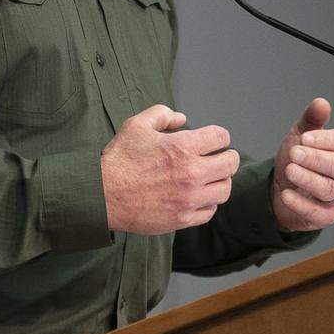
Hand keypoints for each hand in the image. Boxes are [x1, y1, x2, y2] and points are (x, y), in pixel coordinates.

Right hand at [101, 104, 240, 233]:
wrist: (103, 195)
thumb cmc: (119, 159)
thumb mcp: (135, 126)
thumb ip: (161, 115)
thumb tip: (182, 119)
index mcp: (182, 148)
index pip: (220, 137)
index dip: (219, 136)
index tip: (215, 139)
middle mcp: (191, 173)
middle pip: (230, 164)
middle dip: (227, 157)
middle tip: (219, 157)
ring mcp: (189, 198)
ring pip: (224, 189)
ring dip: (220, 180)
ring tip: (210, 177)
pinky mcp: (183, 218)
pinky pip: (210, 211)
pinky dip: (208, 202)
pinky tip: (198, 196)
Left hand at [272, 98, 333, 231]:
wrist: (283, 189)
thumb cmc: (298, 160)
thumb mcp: (301, 138)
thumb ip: (311, 121)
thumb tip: (321, 102)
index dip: (325, 140)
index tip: (304, 138)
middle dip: (316, 159)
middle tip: (294, 153)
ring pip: (329, 189)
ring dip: (308, 179)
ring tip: (290, 170)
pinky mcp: (325, 216)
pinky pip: (317, 212)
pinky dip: (301, 204)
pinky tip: (286, 194)